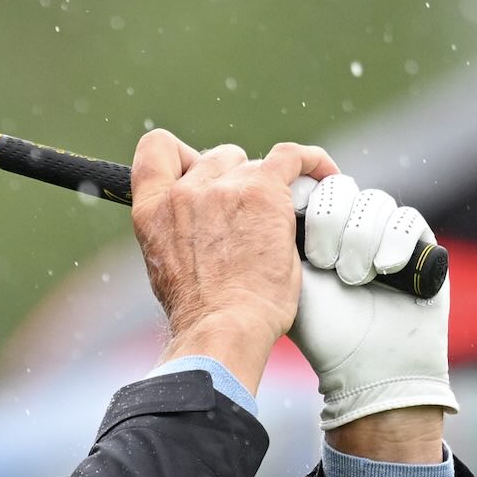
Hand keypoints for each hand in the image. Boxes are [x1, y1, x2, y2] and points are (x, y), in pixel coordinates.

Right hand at [131, 131, 338, 393]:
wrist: (223, 328)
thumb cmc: (201, 314)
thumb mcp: (166, 266)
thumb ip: (177, 232)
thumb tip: (202, 226)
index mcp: (152, 209)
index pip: (157, 148)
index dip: (184, 157)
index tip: (201, 175)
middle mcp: (183, 190)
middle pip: (217, 158)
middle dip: (235, 179)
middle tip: (253, 217)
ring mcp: (222, 188)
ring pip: (254, 164)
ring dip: (269, 186)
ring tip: (286, 217)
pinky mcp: (263, 191)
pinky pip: (292, 157)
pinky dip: (311, 163)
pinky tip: (325, 175)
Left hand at [288, 174, 458, 432]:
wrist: (369, 366)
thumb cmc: (322, 330)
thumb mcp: (288, 279)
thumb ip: (279, 236)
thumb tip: (273, 194)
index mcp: (314, 230)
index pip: (309, 187)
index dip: (306, 203)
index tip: (298, 235)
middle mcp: (349, 226)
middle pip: (340, 188)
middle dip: (329, 223)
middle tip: (323, 263)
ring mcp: (385, 233)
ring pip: (373, 201)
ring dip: (358, 239)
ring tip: (351, 278)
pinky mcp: (419, 244)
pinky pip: (407, 219)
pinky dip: (393, 242)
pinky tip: (384, 270)